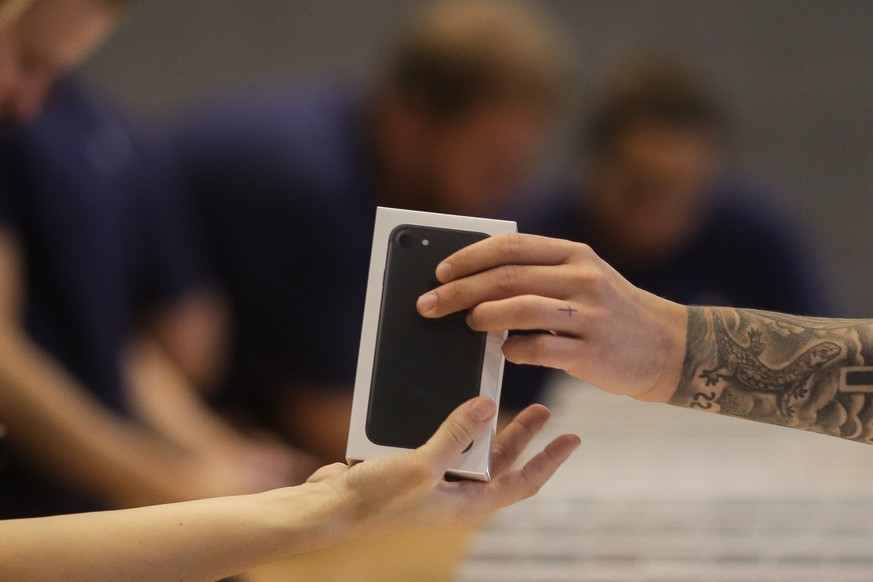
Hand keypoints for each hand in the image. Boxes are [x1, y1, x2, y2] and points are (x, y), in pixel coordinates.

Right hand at [306, 397, 579, 535]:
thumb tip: (489, 405)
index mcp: (469, 503)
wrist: (329, 509)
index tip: (573, 438)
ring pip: (473, 447)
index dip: (550, 460)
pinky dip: (452, 421)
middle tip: (544, 408)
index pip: (523, 482)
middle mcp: (457, 493)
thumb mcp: (423, 466)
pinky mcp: (413, 466)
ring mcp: (435, 480)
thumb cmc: (376, 499)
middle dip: (524, 435)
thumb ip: (457, 435)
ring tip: (502, 396)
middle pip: (502, 461)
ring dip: (488, 423)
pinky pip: (443, 440)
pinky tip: (453, 400)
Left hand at [416, 233, 686, 402]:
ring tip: (468, 324)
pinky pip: (540, 348)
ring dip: (484, 317)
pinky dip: (514, 349)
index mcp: (575, 254)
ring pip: (521, 308)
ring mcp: (590, 314)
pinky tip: (504, 351)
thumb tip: (477, 281)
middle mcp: (582, 278)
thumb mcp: (585, 278)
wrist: (668, 347)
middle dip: (460, 290)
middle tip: (430, 304)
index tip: (440, 271)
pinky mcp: (592, 352)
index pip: (511, 246)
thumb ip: (540, 274)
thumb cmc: (613, 312)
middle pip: (507, 277)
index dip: (469, 257)